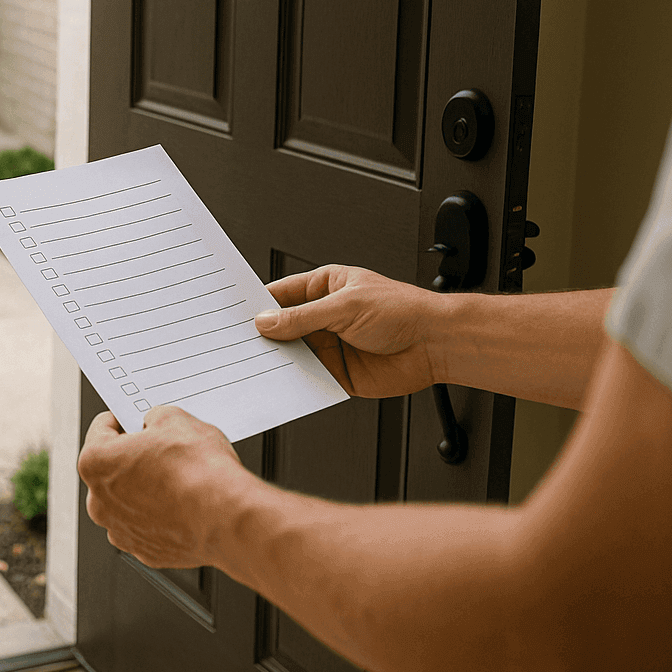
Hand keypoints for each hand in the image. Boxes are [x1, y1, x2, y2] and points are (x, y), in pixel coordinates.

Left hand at [78, 406, 250, 568]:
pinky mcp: (146, 552)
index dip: (122, 420)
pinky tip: (183, 504)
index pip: (100, 430)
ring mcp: (121, 531)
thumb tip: (157, 423)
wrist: (226, 518)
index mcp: (96, 463)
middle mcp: (100, 502)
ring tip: (177, 479)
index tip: (133, 421)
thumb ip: (155, 418)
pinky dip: (161, 516)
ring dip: (146, 490)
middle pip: (112, 470)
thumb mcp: (175, 419)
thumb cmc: (199, 474)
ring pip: (128, 502)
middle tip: (161, 450)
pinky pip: (148, 526)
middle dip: (133, 459)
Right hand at [257, 265, 444, 397]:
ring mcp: (329, 346)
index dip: (258, 305)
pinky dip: (295, 382)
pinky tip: (283, 383)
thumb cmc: (403, 310)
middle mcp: (323, 317)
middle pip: (282, 327)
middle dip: (263, 336)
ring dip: (277, 360)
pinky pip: (308, 378)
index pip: (280, 295)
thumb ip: (302, 318)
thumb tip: (266, 322)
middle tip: (241, 343)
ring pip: (291, 354)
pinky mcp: (337, 373)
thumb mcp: (345, 306)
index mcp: (324, 288)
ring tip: (256, 365)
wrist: (436, 344)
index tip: (236, 315)